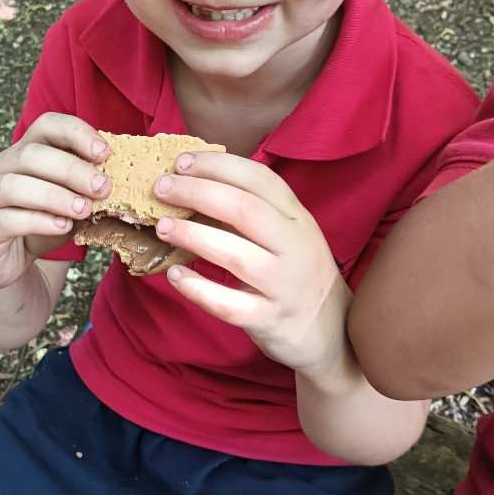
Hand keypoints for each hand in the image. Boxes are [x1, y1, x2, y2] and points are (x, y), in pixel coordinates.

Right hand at [0, 114, 111, 291]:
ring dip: (54, 196)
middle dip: (71, 169)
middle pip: (30, 155)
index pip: (45, 126)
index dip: (75, 133)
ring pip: (13, 186)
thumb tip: (121, 181)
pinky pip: (4, 220)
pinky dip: (37, 221)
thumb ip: (86, 191)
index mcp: (22, 153)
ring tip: (84, 209)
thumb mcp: (66, 205)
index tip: (104, 152)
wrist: (2, 268)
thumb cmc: (37, 227)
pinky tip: (62, 227)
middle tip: (102, 187)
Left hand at [153, 151, 350, 376]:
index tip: (182, 162)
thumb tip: (194, 182)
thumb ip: (251, 210)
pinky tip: (175, 276)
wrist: (332, 332)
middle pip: (246, 210)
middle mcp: (295, 246)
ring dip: (194, 236)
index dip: (218, 166)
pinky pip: (230, 305)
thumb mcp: (287, 234)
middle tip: (161, 188)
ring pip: (237, 256)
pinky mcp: (270, 320)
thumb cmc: (296, 272)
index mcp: (297, 217)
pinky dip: (199, 290)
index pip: (259, 179)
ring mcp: (284, 285)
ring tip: (162, 227)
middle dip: (198, 193)